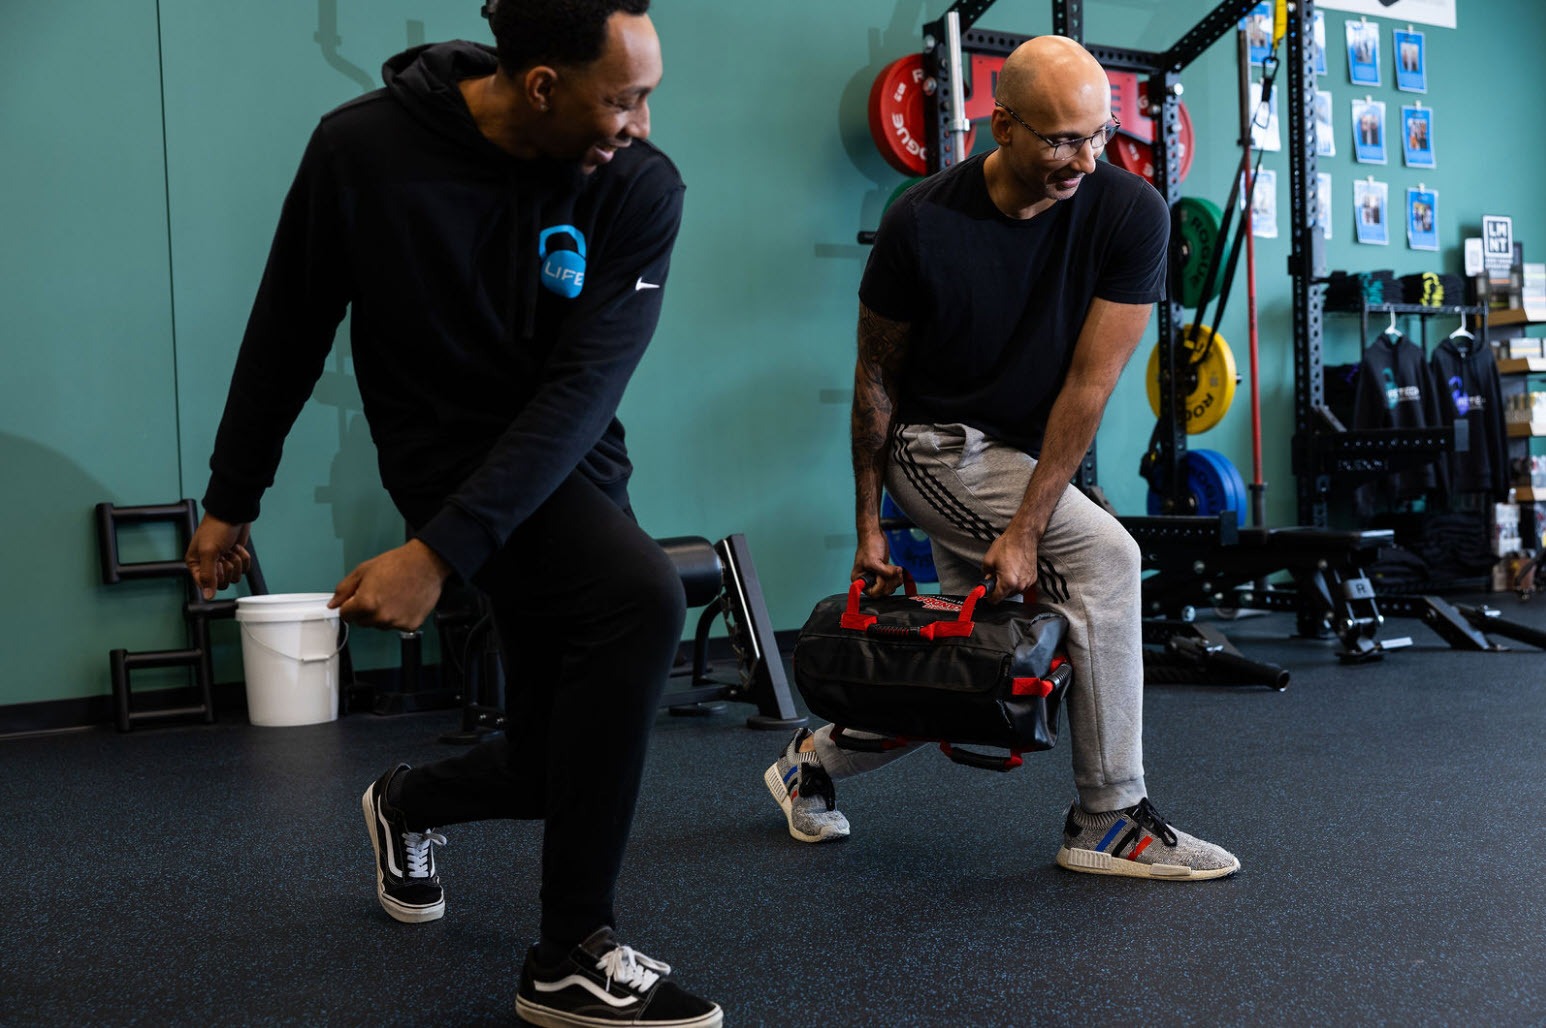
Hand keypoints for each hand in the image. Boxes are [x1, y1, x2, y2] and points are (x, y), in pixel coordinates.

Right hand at [185, 514, 252, 599]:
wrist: (233, 513)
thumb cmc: (217, 528)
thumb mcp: (209, 552)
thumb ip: (208, 576)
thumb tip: (208, 596)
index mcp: (195, 564)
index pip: (204, 585)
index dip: (214, 577)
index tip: (217, 565)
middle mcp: (208, 565)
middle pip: (222, 583)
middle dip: (227, 569)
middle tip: (224, 555)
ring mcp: (223, 561)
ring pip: (234, 577)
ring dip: (236, 562)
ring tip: (231, 549)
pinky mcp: (236, 558)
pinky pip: (244, 569)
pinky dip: (244, 558)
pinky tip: (237, 548)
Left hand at [329, 540, 450, 630]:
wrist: (426, 563)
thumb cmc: (398, 563)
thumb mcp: (363, 570)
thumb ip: (344, 589)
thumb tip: (333, 604)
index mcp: (365, 603)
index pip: (346, 615)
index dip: (350, 605)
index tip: (357, 598)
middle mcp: (381, 617)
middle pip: (362, 622)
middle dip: (365, 610)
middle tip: (378, 593)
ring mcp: (397, 623)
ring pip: (380, 625)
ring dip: (382, 614)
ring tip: (393, 595)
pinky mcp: (411, 625)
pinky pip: (397, 626)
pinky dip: (399, 617)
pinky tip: (403, 601)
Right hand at [852, 529, 903, 596]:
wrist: (874, 534)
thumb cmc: (869, 545)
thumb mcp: (874, 561)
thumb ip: (883, 572)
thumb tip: (893, 578)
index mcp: (859, 580)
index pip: (873, 593)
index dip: (881, 585)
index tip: (882, 575)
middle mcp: (867, 580)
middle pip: (883, 592)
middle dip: (890, 582)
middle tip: (893, 571)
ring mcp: (876, 577)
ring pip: (889, 588)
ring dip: (896, 579)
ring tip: (896, 570)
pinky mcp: (884, 574)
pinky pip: (893, 582)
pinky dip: (898, 577)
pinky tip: (897, 569)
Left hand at [982, 526, 1039, 602]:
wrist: (1023, 536)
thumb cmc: (1007, 546)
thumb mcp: (988, 560)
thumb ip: (986, 574)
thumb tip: (987, 580)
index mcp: (1008, 583)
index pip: (996, 600)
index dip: (989, 596)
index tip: (988, 592)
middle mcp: (1020, 585)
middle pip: (1006, 596)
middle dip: (999, 589)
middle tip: (996, 576)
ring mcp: (1028, 582)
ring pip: (1014, 591)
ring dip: (1009, 585)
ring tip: (1006, 571)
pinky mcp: (1034, 578)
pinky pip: (1022, 585)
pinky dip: (1017, 581)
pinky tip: (1014, 570)